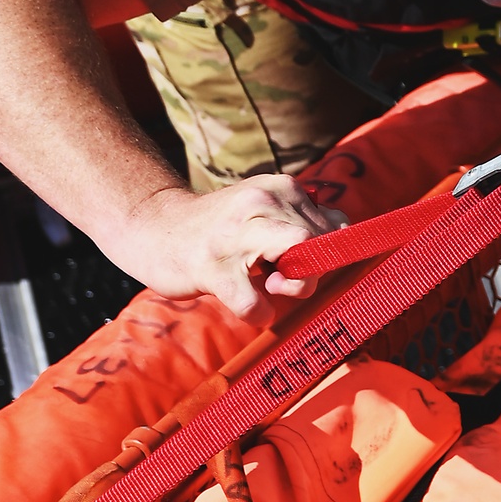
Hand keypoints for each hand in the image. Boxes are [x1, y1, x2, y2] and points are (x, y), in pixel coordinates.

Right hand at [111, 173, 336, 314]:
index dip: (327, 253)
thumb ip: (306, 218)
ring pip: (298, 263)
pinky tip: (250, 307)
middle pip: (321, 242)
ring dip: (292, 287)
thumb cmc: (222, 229)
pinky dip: (258, 313)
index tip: (301, 261)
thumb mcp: (267, 211)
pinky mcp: (212, 268)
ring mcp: (235, 236)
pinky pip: (253, 303)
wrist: (155, 228)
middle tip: (283, 276)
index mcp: (280, 188)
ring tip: (267, 285)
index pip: (334, 225)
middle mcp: (261, 203)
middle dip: (313, 270)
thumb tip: (345, 231)